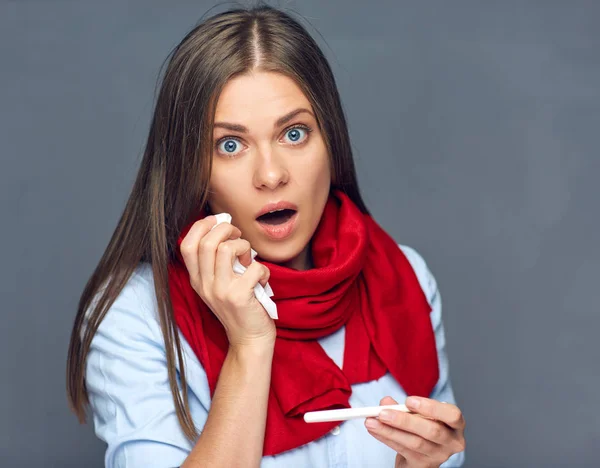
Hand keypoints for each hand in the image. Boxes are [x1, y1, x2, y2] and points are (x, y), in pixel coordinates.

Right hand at [179, 215, 275, 348]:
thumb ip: (217, 263)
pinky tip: (263, 279)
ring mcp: (220, 291)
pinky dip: (263, 270)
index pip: (186, 245)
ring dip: (244, 246)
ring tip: (248, 259)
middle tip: (239, 237)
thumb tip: (227, 229)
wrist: (249, 340)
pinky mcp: (239, 296)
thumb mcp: (219, 285)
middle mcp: (204, 285)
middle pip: (207, 242)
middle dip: (227, 230)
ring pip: (226, 249)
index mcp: (197, 280)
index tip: (218, 221)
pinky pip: (253, 267)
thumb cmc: (239, 308)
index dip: (201, 227)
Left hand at [365, 396, 465, 467]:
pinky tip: (374, 429)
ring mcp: (438, 456)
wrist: (421, 454)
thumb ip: (402, 406)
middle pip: (432, 431)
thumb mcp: (418, 413)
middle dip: (405, 421)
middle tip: (383, 412)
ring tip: (371, 421)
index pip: (453, 415)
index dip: (431, 408)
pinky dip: (386, 438)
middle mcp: (451, 442)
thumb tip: (385, 402)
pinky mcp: (423, 465)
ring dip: (389, 431)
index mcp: (455, 425)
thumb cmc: (422, 427)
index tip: (408, 401)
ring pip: (415, 443)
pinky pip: (403, 450)